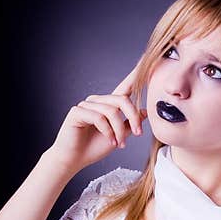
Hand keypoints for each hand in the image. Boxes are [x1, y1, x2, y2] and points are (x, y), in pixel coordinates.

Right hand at [46, 57, 148, 172]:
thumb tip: (144, 111)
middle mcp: (97, 101)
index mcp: (108, 105)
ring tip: (119, 143)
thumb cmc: (94, 147)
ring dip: (119, 130)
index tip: (145, 60)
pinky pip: (99, 117)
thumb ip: (129, 123)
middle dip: (133, 118)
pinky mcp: (77, 112)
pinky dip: (107, 131)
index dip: (135, 75)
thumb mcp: (118, 135)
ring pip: (112, 111)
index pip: (124, 88)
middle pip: (122, 100)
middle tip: (137, 134)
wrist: (75, 159)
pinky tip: (109, 140)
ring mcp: (86, 105)